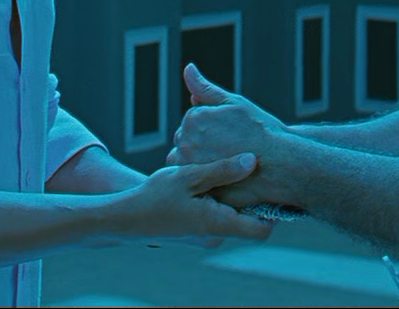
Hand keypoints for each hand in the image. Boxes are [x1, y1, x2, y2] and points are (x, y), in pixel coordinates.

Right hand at [109, 153, 274, 247]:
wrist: (124, 219)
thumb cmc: (153, 198)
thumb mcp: (188, 176)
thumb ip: (222, 169)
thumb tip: (253, 161)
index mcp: (218, 225)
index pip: (263, 229)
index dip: (273, 209)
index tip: (272, 183)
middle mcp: (217, 236)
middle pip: (250, 220)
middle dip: (252, 195)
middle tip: (253, 168)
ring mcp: (207, 237)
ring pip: (233, 216)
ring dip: (233, 195)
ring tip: (229, 168)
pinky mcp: (198, 233)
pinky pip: (219, 216)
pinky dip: (218, 199)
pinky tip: (209, 179)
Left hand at [166, 64, 296, 208]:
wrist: (282, 164)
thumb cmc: (261, 131)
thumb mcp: (234, 103)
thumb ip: (206, 89)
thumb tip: (188, 68)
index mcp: (194, 118)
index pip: (192, 122)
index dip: (212, 128)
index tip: (229, 135)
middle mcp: (187, 141)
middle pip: (185, 142)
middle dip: (201, 145)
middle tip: (229, 150)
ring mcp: (192, 166)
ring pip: (185, 163)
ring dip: (197, 163)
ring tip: (224, 165)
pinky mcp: (199, 187)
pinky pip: (193, 183)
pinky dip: (203, 180)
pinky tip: (221, 179)